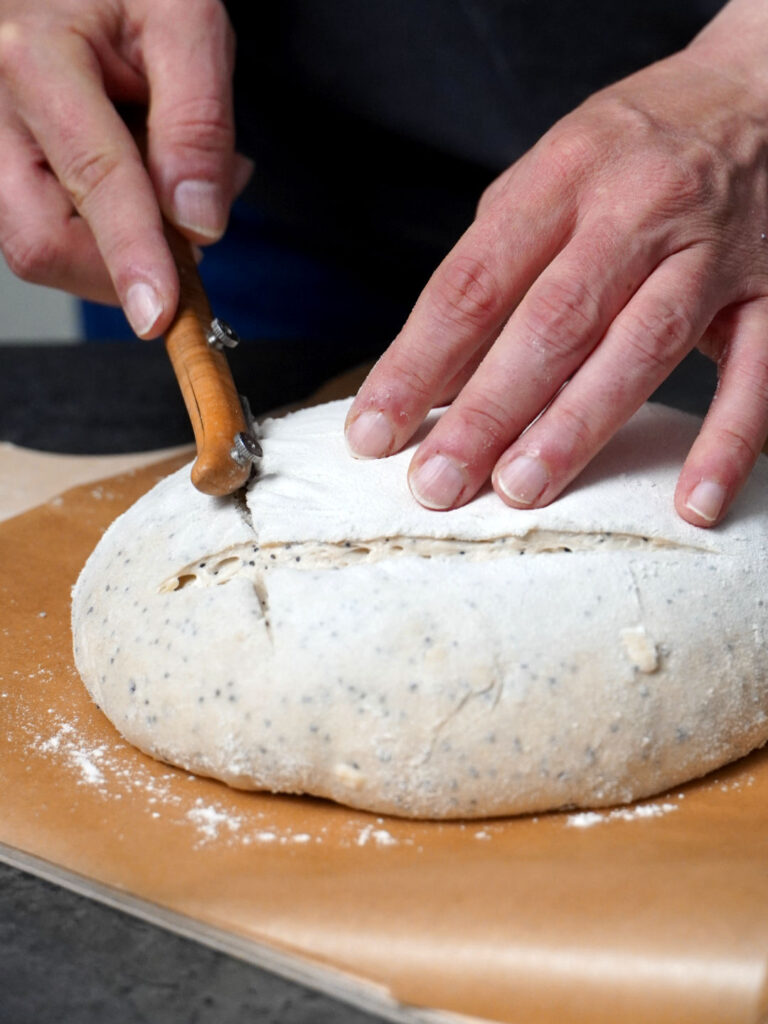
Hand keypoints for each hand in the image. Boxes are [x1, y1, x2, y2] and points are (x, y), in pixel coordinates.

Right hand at [0, 0, 249, 335]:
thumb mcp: (187, 22)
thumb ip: (197, 120)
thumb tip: (198, 221)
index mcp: (35, 59)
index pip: (92, 180)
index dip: (131, 255)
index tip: (160, 312)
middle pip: (40, 239)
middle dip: (120, 268)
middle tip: (189, 238)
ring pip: (43, 246)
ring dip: (123, 247)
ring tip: (170, 180)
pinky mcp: (6, 172)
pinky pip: (52, 231)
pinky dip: (111, 234)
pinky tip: (143, 188)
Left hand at [345, 0, 767, 527]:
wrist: (762, 90)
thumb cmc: (635, 147)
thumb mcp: (549, 175)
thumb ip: (496, 265)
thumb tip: (437, 373)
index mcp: (563, 176)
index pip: (473, 282)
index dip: (416, 363)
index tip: (375, 431)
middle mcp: (637, 208)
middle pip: (550, 322)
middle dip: (486, 410)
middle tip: (438, 480)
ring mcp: (711, 252)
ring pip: (638, 347)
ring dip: (575, 426)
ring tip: (519, 488)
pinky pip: (755, 375)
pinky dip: (725, 443)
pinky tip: (690, 502)